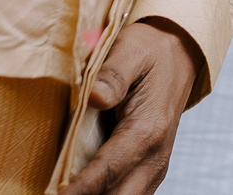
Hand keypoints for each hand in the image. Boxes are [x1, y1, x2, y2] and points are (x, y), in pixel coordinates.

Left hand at [62, 19, 197, 194]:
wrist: (180, 53)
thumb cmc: (150, 51)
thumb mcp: (131, 50)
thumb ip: (113, 75)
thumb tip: (94, 96)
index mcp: (149, 129)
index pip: (108, 170)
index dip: (79, 189)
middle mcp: (155, 156)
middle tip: (52, 193)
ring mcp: (153, 167)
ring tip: (64, 192)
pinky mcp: (147, 171)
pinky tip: (81, 190)